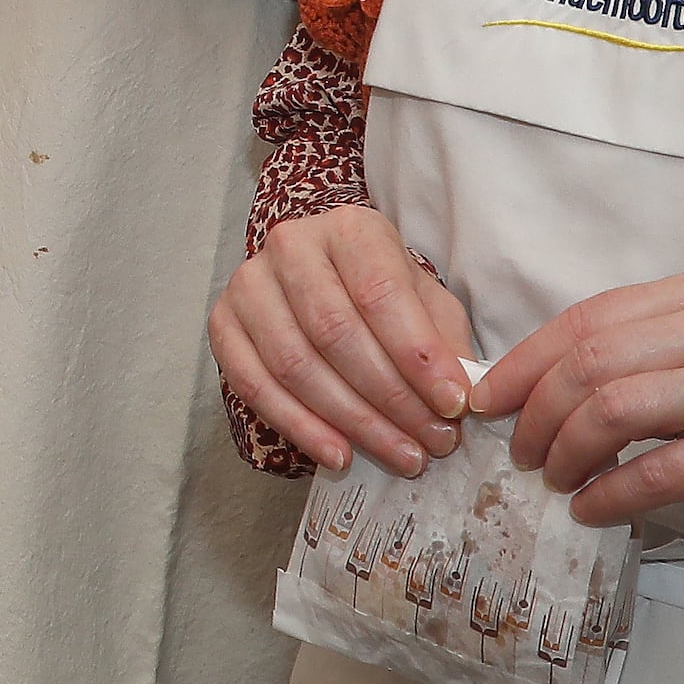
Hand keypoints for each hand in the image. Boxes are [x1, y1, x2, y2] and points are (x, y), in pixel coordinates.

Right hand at [208, 204, 472, 475]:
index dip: (417, 354)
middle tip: (432, 441)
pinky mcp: (222, 324)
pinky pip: (254, 386)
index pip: (380, 293)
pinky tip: (341, 455)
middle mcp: (290, 246)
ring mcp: (248, 284)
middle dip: (390, 398)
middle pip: (335, 332)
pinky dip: (300, 427)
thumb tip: (460, 394)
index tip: (452, 403)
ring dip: (352, 421)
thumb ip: (444, 340)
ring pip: (295, 364)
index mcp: (348, 228)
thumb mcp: (426, 302)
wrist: (324, 281)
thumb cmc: (383, 294)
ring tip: (399, 455)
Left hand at [479, 271, 683, 542]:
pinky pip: (662, 471)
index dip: (526, 361)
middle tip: (522, 451)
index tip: (490, 398)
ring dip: (567, 452)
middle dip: (539, 412)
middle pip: (593, 363)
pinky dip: (611, 494)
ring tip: (554, 479)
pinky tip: (592, 508)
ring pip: (618, 410)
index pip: (589, 318)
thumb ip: (639, 351)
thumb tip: (530, 383)